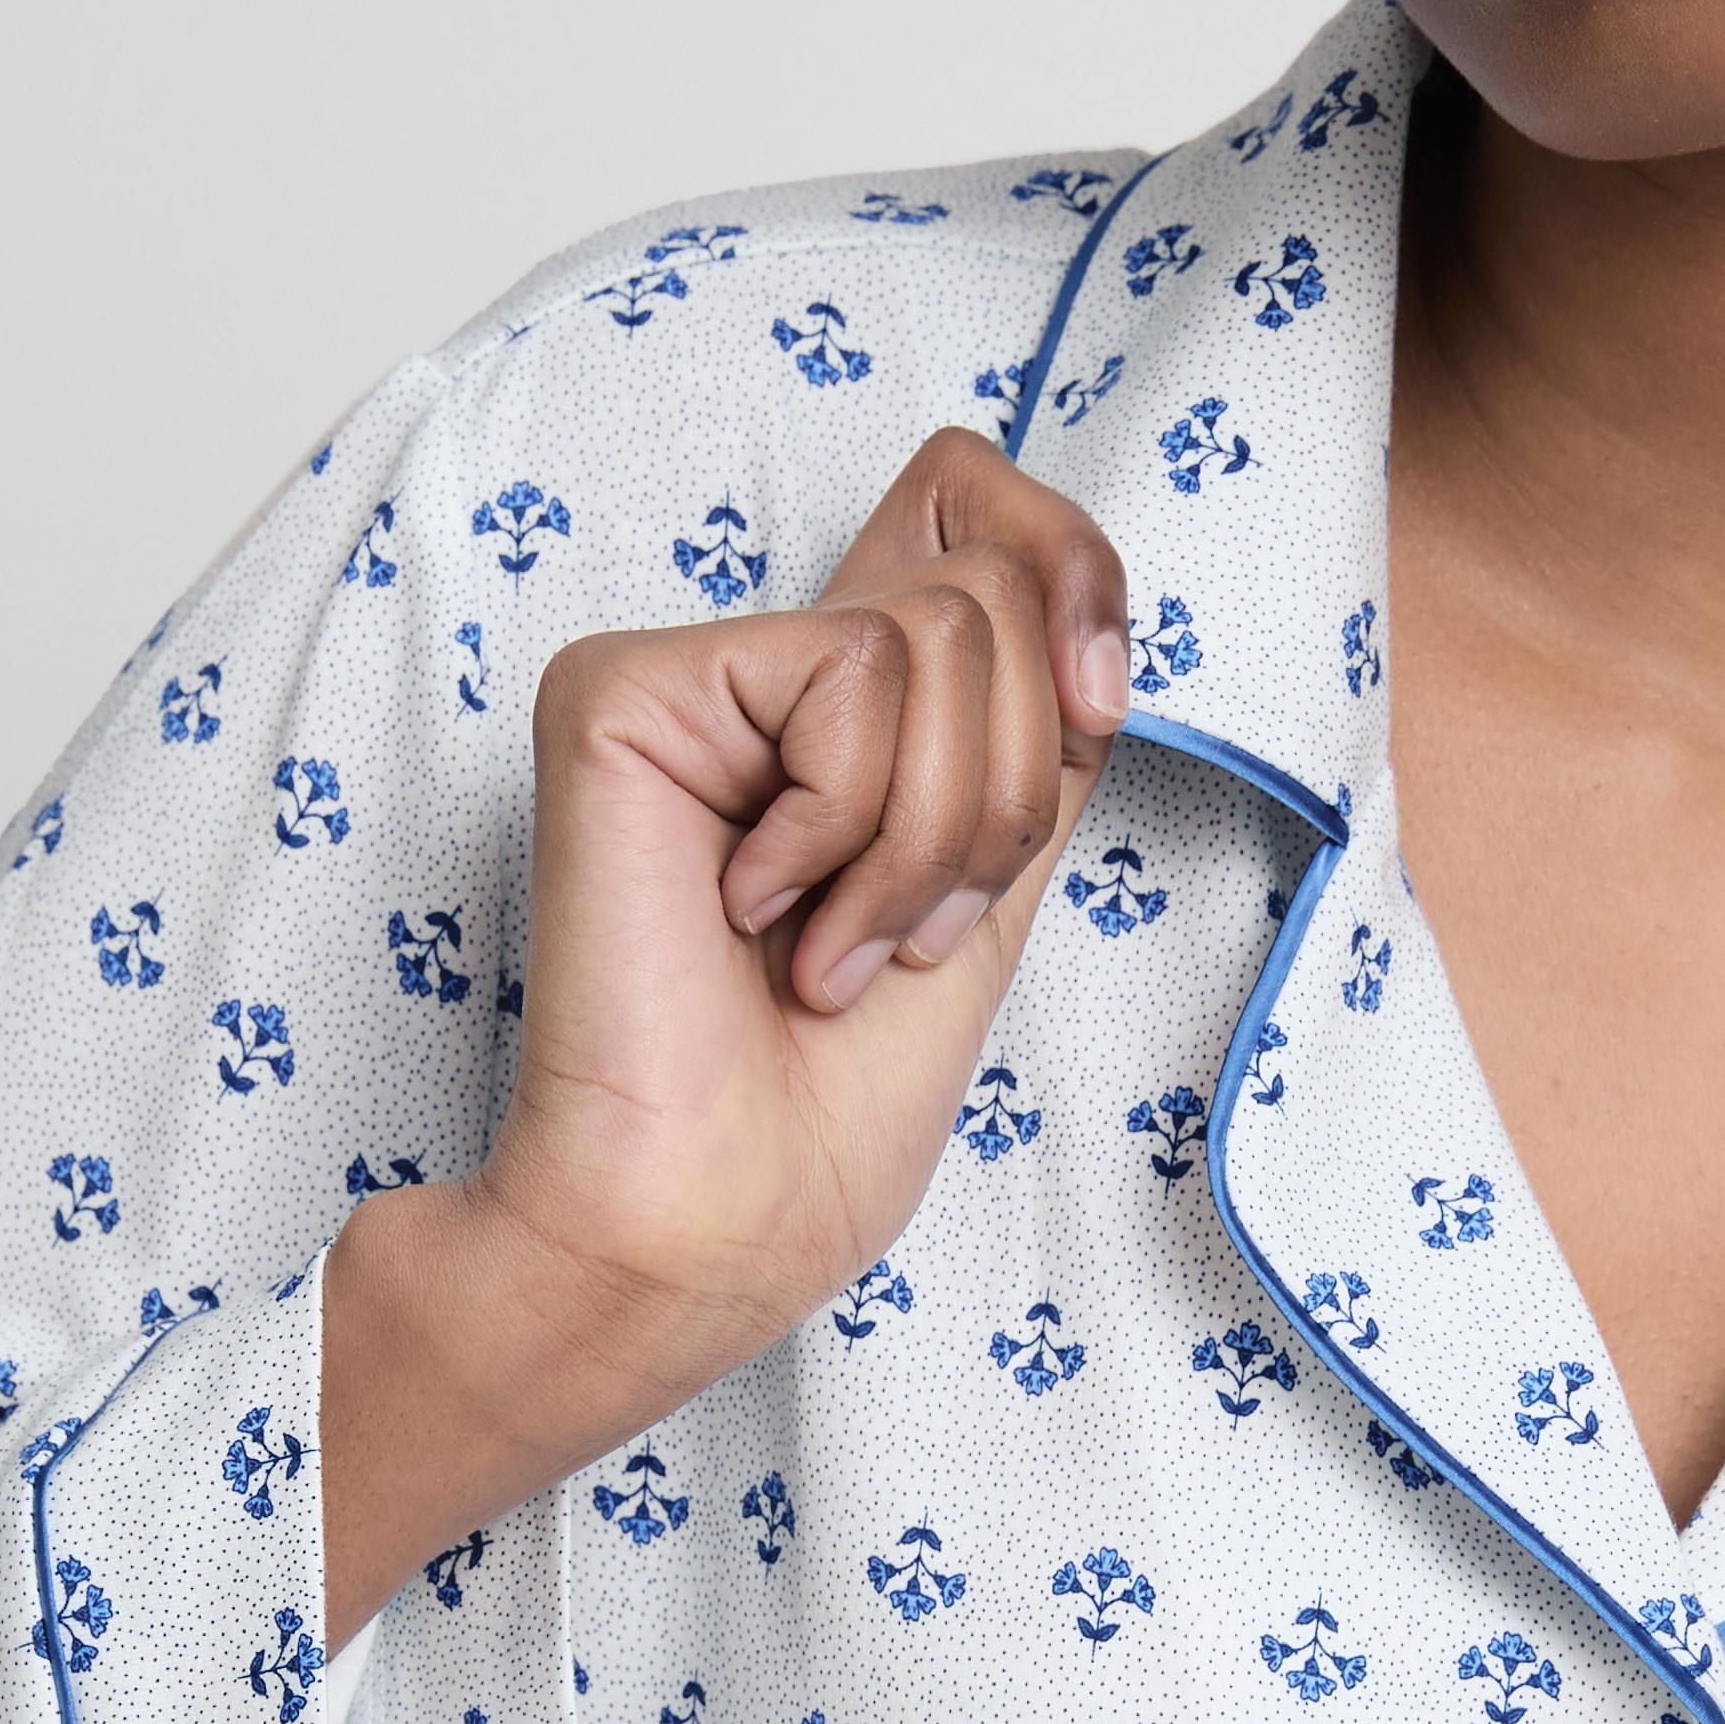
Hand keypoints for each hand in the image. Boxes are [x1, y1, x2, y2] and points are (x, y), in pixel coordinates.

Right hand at [321, 431, 1129, 1645]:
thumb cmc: (828, 1112)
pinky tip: (752, 913)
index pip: (979, 511)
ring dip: (930, 838)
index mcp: (849, 711)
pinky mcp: (626, 688)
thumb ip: (1029, 738)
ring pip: (941, 631)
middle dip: (1004, 794)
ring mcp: (691, 675)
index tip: (1099, 705)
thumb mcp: (990, 891)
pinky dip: (848, 829)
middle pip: (993, 587)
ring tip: (831, 947)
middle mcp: (768, 674)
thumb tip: (1084, 615)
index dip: (1076, 574)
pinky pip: (851, 674)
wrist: (718, 1212)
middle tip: (899, 935)